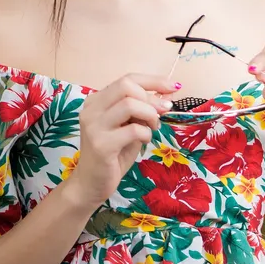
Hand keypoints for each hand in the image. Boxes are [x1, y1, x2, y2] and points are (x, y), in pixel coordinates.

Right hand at [61, 73, 179, 209]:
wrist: (91, 184)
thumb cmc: (112, 155)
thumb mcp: (130, 127)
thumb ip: (143, 110)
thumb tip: (168, 95)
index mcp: (96, 101)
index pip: (127, 79)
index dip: (153, 80)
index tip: (173, 86)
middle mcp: (91, 109)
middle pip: (126, 86)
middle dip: (151, 97)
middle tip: (162, 112)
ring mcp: (94, 126)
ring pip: (129, 104)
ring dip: (150, 115)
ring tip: (152, 128)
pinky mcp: (101, 144)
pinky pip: (133, 129)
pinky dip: (146, 133)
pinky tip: (144, 141)